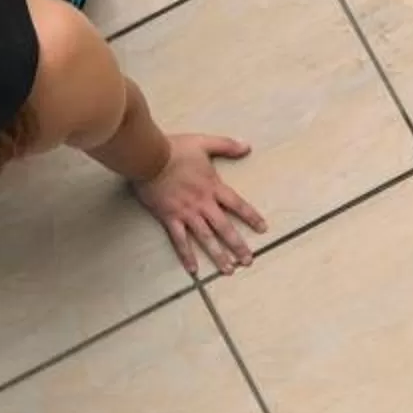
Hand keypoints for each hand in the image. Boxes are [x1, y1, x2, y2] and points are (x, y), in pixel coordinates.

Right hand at [131, 134, 266, 275]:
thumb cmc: (175, 149)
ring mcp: (186, 213)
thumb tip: (247, 146)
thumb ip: (226, 145)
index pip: (237, 205)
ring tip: (229, 270)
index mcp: (212, 186)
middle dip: (238, 245)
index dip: (251, 217)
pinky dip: (186, 255)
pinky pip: (180, 240)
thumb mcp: (204, 142)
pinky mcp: (170, 218)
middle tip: (248, 261)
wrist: (149, 157)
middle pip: (224, 228)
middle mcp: (202, 203)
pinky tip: (194, 270)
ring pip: (206, 238)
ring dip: (218, 255)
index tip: (263, 229)